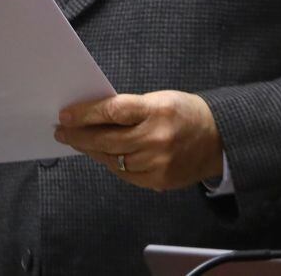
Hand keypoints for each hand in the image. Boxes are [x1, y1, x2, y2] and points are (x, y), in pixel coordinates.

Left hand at [53, 91, 223, 190]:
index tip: (65, 115)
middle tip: (62, 131)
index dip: (85, 114)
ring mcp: (157, 163)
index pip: (112, 111)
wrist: (219, 139)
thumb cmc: (184, 113)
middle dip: (79, 135)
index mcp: (156, 110)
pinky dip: (111, 163)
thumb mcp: (159, 99)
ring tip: (79, 142)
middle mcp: (156, 138)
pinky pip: (125, 174)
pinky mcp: (159, 181)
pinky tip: (102, 155)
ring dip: (92, 150)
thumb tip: (92, 116)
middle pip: (107, 139)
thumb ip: (129, 108)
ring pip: (112, 159)